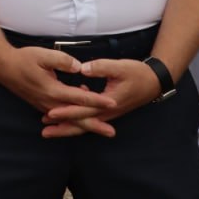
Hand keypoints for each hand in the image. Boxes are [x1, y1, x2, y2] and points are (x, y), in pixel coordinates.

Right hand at [0, 46, 116, 134]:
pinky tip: (81, 119)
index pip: (80, 98)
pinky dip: (73, 120)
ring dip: (85, 125)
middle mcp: (50, 103)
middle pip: (76, 118)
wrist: (3, 68)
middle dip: (95, 125)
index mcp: (53, 90)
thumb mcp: (43, 55)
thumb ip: (63, 61)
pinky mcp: (42, 106)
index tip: (113, 102)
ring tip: (101, 128)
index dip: (98, 100)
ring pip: (69, 120)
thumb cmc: (23, 59)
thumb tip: (79, 67)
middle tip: (112, 132)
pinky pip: (61, 117)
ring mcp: (45, 106)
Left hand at [40, 58, 160, 138]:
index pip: (83, 110)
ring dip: (67, 125)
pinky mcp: (107, 111)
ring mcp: (107, 114)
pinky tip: (66, 110)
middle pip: (82, 124)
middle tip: (44, 132)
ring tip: (49, 127)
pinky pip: (89, 118)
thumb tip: (82, 69)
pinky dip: (77, 119)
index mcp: (108, 103)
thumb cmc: (137, 73)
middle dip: (63, 128)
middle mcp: (106, 113)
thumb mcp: (120, 67)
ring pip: (84, 124)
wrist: (153, 82)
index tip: (50, 113)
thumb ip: (101, 67)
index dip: (66, 112)